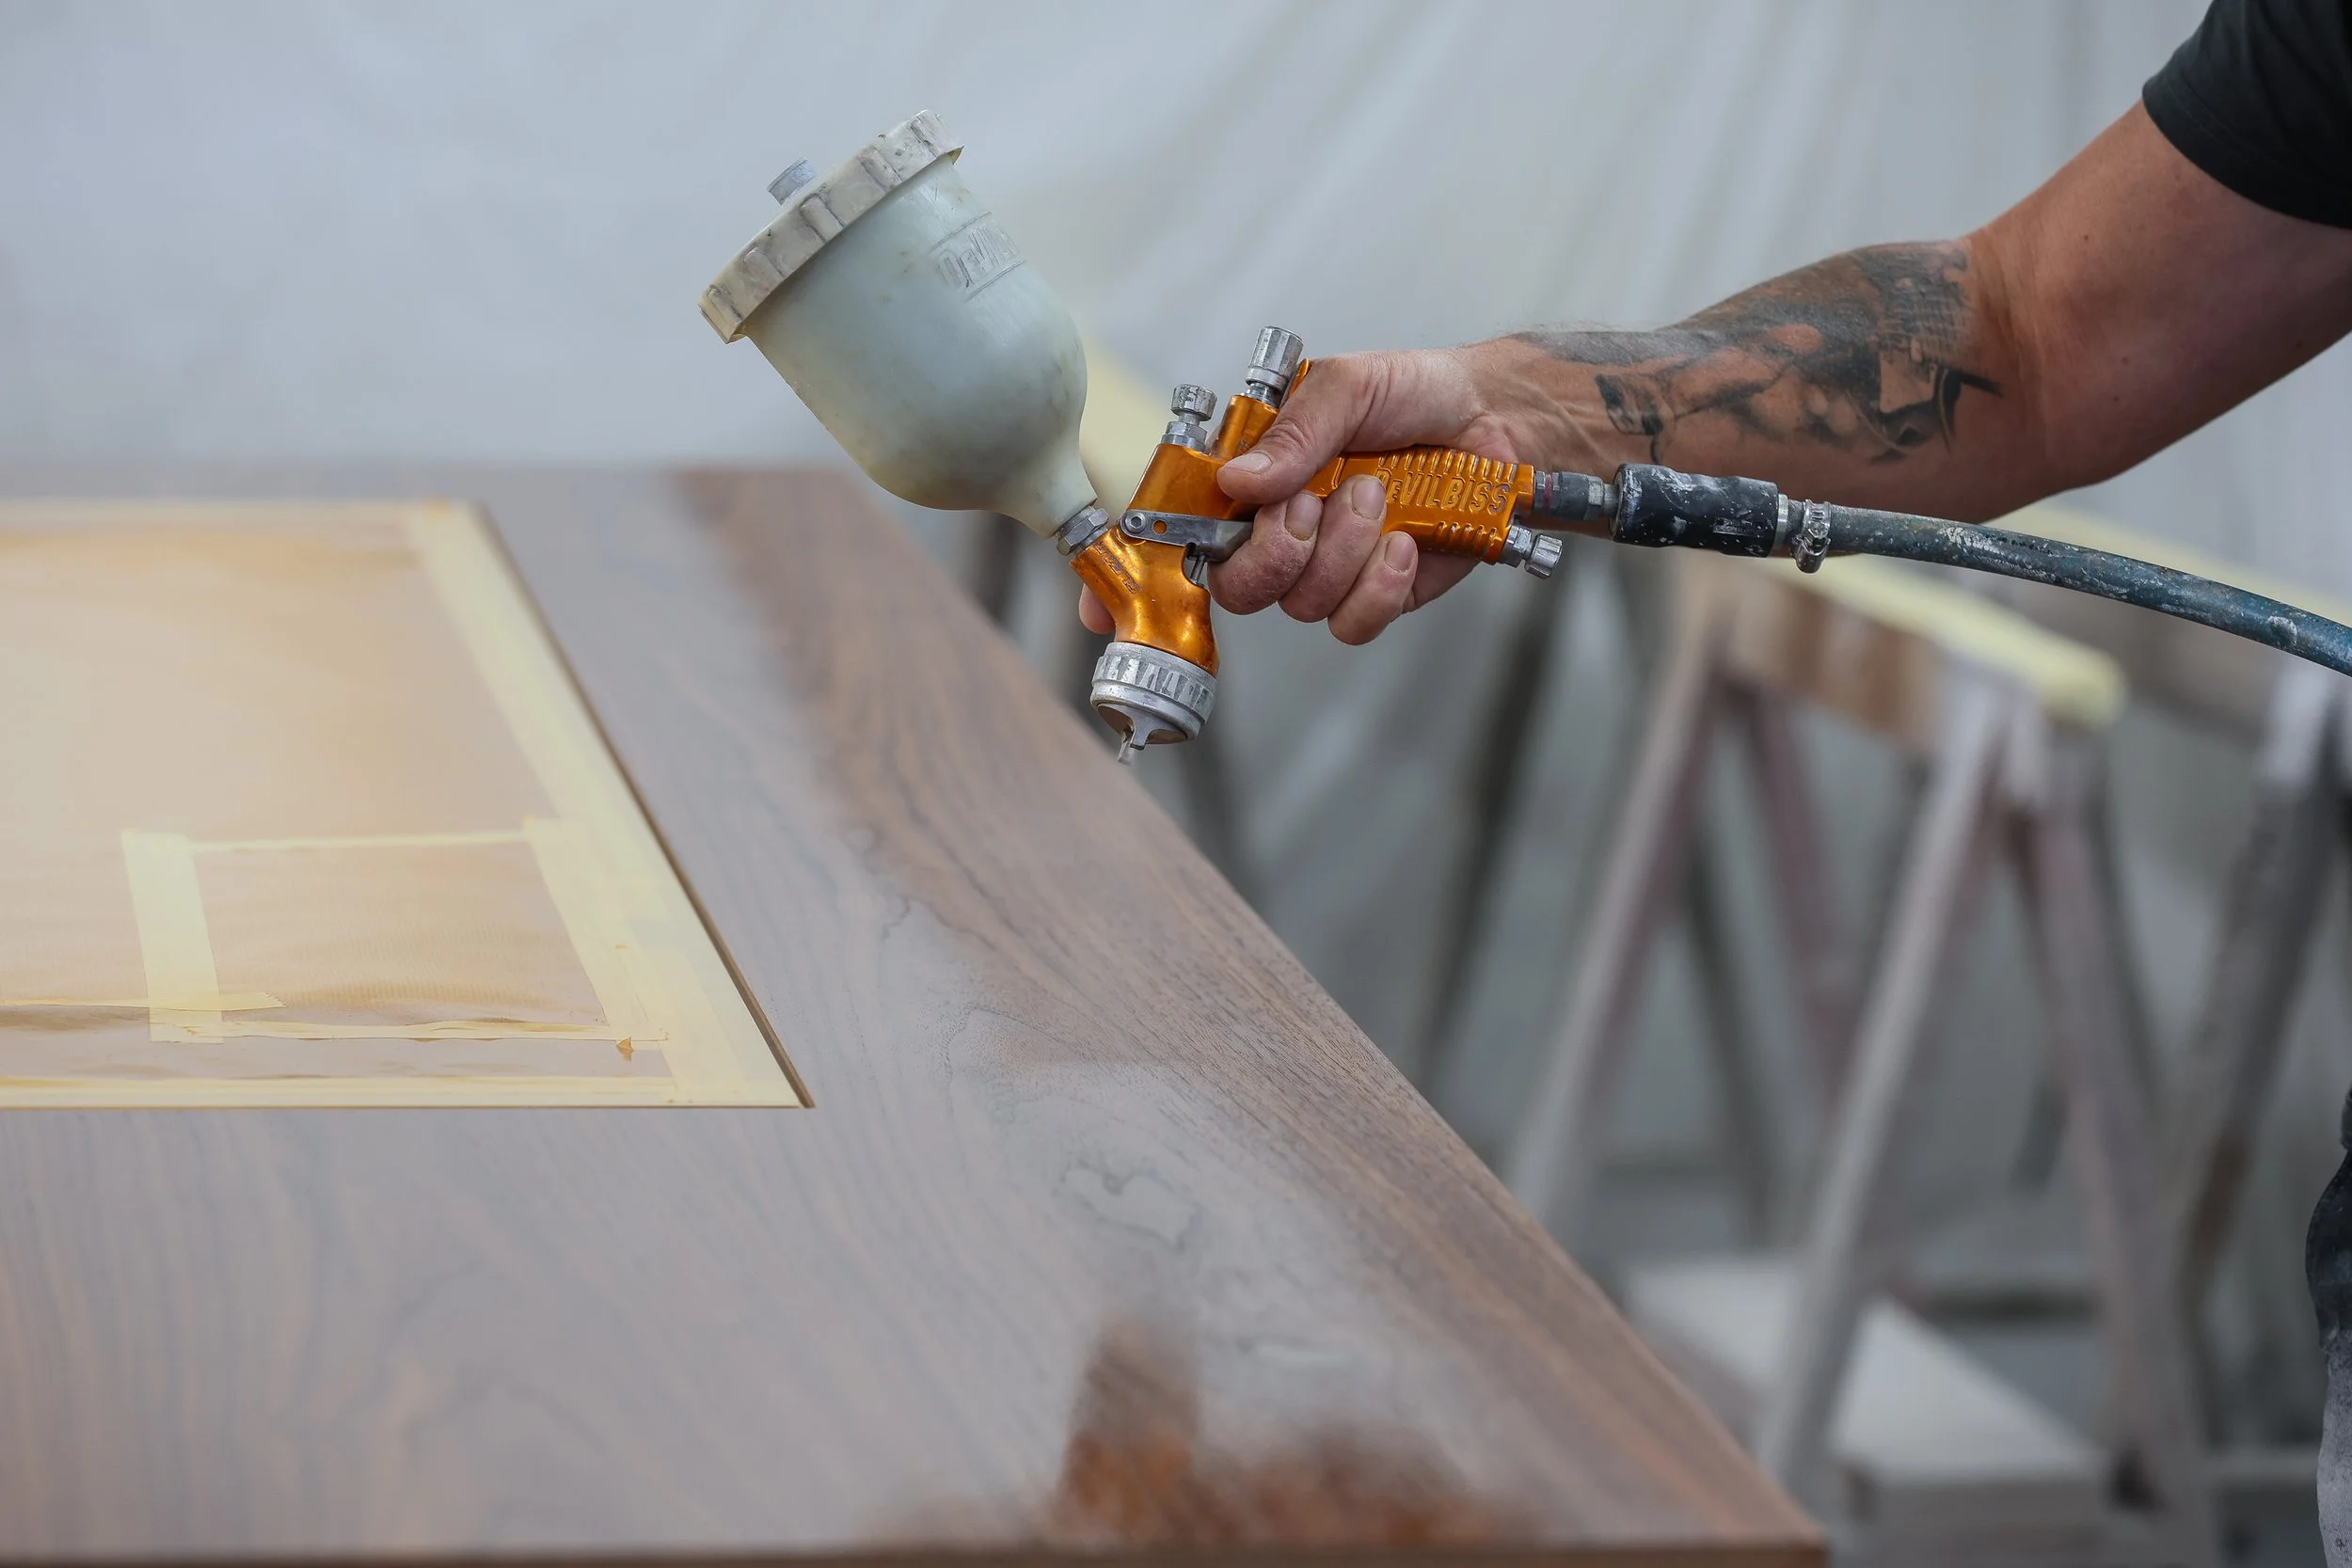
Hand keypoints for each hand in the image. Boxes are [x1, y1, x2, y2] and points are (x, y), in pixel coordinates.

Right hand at [1077, 344, 1543, 644]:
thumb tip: (1239, 481)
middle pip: (1230, 586)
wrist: (1497, 424)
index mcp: (1250, 477)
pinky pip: (1350, 622)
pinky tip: (1407, 541)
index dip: (1135, 573)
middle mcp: (1275, 529)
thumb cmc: (1413, 394)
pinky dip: (1380, 583)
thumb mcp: (1347, 385)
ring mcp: (1322, 568)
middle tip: (1311, 504)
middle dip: (1271, 552)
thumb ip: (1295, 431)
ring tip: (1379, 495)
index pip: (1174, 527)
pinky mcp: (1373, 596)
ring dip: (1342, 548)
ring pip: (1295, 602)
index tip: (1103, 610)